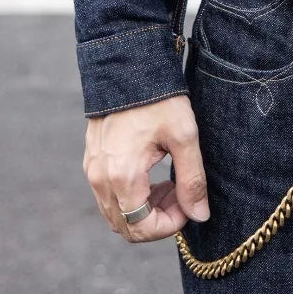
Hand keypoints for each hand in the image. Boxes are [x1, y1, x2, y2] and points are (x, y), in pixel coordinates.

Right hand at [83, 94, 210, 242]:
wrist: (129, 66)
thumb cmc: (159, 99)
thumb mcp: (184, 136)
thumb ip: (192, 180)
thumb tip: (200, 215)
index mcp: (122, 176)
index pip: (142, 228)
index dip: (170, 225)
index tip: (189, 203)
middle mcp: (100, 179)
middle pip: (127, 226)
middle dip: (158, 219)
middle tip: (181, 195)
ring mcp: (92, 171)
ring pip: (117, 213)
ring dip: (145, 209)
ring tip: (170, 184)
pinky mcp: (92, 161)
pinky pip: (109, 196)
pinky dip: (132, 196)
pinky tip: (153, 174)